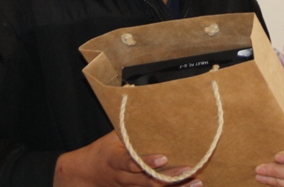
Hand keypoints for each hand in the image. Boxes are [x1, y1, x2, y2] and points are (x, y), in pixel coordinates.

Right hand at [53, 130, 200, 186]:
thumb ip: (128, 126)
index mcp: (115, 160)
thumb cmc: (103, 150)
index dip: (147, 162)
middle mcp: (124, 178)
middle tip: (189, 171)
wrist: (86, 174)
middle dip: (170, 178)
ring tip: (197, 183)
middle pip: (148, 181)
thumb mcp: (112, 136)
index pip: (131, 163)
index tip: (163, 157)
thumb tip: (144, 104)